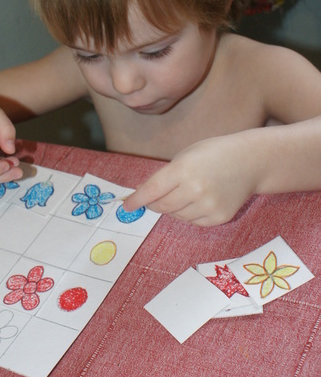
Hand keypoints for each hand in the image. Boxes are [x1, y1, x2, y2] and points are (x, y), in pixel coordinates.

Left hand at [123, 135, 257, 225]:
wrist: (250, 161)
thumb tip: (143, 194)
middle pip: (162, 206)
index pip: (152, 190)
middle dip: (153, 204)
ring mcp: (208, 206)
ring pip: (176, 216)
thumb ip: (166, 175)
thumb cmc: (214, 154)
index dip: (137, 199)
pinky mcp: (219, 217)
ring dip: (172, 208)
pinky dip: (189, 214)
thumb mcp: (186, 155)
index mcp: (183, 169)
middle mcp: (195, 189)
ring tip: (185, 192)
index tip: (126, 206)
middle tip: (154, 198)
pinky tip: (199, 200)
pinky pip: (193, 222)